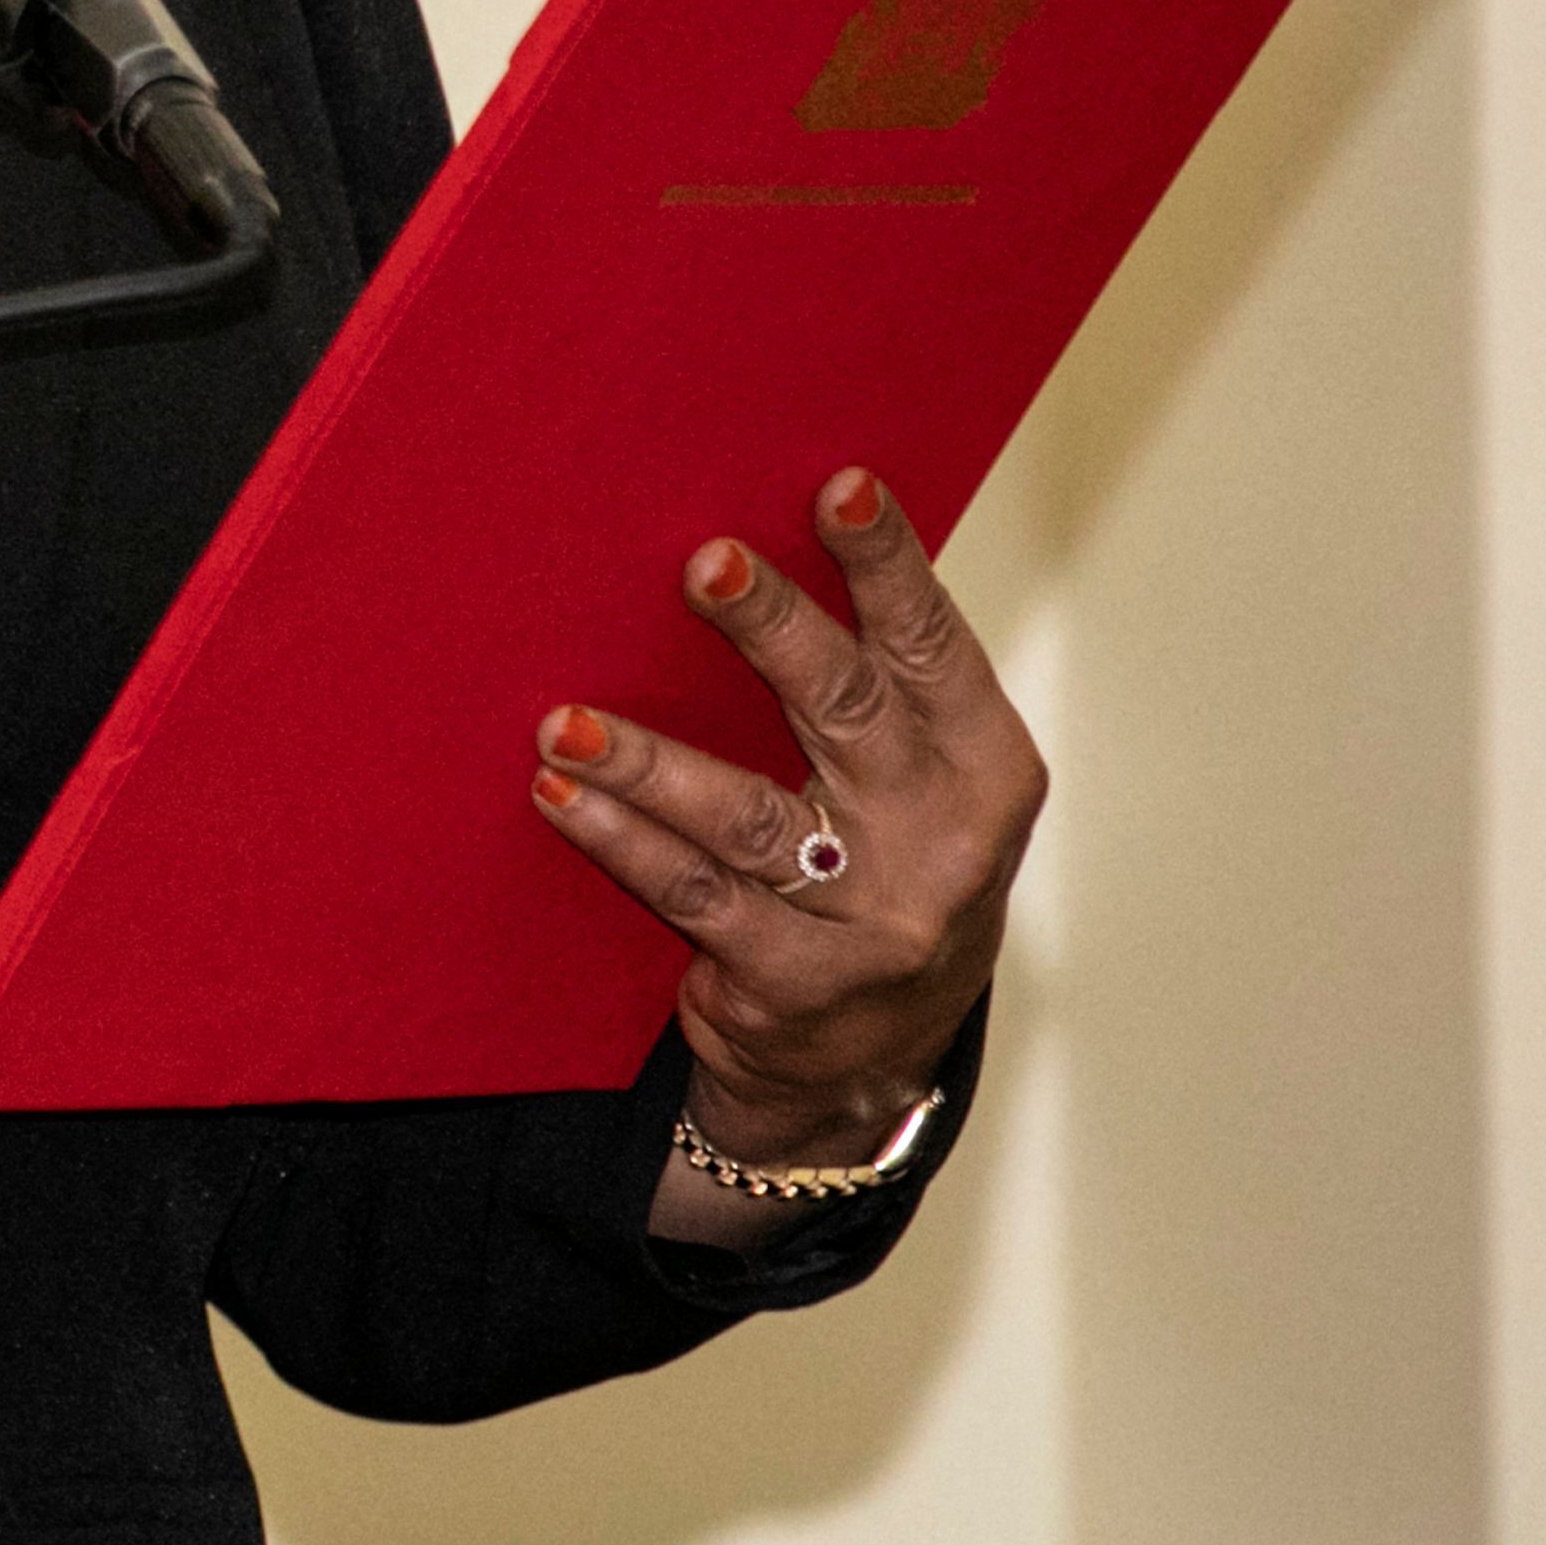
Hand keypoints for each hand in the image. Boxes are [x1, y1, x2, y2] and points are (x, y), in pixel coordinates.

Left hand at [528, 467, 1042, 1243]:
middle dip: (772, 630)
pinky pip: (695, 896)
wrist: (872, 1058)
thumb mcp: (912, 781)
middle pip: (845, 712)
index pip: (932, 646)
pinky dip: (621, 840)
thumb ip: (869, 685)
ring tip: (565, 721)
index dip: (887, 564)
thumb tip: (753, 544)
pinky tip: (560, 798)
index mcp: (985, 765)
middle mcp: (942, 844)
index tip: (839, 485)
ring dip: (647, 761)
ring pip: (748, 818)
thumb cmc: (878, 865)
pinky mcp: (794, 986)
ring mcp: (874, 925)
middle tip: (705, 563)